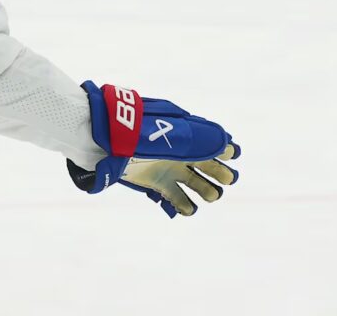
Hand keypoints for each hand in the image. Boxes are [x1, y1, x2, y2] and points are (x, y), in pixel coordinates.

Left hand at [69, 82, 239, 216]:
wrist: (106, 139)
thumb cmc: (137, 130)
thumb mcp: (170, 130)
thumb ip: (199, 138)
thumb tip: (228, 146)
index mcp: (188, 138)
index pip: (217, 146)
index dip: (228, 152)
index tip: (230, 154)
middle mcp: (183, 155)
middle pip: (214, 170)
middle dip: (222, 175)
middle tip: (223, 178)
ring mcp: (171, 171)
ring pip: (200, 188)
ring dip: (207, 192)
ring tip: (206, 194)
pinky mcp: (157, 185)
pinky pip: (178, 201)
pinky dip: (184, 207)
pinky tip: (185, 206)